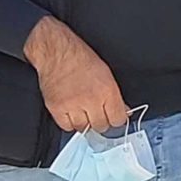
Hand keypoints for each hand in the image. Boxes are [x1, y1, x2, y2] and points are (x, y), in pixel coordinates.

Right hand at [23, 17, 127, 131]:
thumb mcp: (107, 74)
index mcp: (107, 91)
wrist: (56, 52)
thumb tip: (124, 112)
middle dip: (100, 121)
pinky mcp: (56, 108)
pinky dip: (69, 122)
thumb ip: (115, 96)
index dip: (115, 119)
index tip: (112, 117)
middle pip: (101, 126)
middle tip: (96, 112)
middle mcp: (91, 100)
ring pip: (84, 128)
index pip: (118, 120)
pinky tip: (71, 112)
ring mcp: (72, 105)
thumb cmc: (81, 59)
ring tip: (82, 111)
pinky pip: (66, 127)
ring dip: (84, 122)